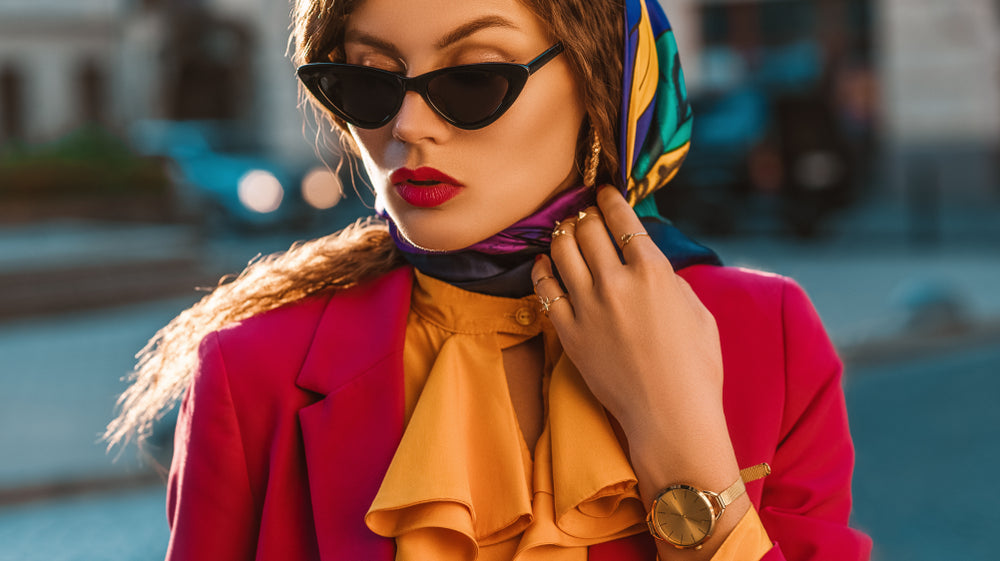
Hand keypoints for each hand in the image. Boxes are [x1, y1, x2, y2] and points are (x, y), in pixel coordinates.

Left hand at [531, 185, 723, 435]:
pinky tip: (545, 264)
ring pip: (561, 251)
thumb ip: (667, 279)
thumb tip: (645, 261)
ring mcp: (588, 308)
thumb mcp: (695, 310)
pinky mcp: (569, 332)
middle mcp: (616, 283)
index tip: (603, 193)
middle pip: (586, 230)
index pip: (622, 218)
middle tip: (584, 216)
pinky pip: (545, 289)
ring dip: (562, 235)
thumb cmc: (695, 367)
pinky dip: (543, 269)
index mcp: (652, 271)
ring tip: (565, 234)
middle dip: (584, 216)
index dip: (609, 199)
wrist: (671, 415)